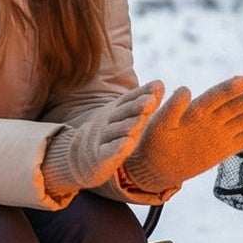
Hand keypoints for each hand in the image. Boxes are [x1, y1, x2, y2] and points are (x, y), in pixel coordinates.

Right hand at [42, 82, 162, 201]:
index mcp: (115, 111)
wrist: (82, 159)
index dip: (143, 92)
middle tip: (151, 101)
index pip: (129, 100)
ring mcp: (101, 140)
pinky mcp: (99, 158)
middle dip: (136, 106)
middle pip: (122, 113)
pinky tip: (127, 144)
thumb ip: (142, 102)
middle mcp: (107, 122)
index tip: (158, 86)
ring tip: (140, 121)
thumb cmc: (111, 135)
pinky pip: (108, 152)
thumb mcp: (125, 117)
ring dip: (128, 125)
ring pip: (115, 131)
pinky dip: (117, 148)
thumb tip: (160, 83)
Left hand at [127, 76, 242, 193]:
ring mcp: (219, 133)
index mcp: (195, 109)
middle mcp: (211, 119)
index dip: (229, 88)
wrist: (155, 166)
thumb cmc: (153, 142)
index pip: (215, 96)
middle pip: (233, 105)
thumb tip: (185, 89)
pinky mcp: (225, 149)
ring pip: (242, 120)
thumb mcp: (158, 124)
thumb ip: (172, 108)